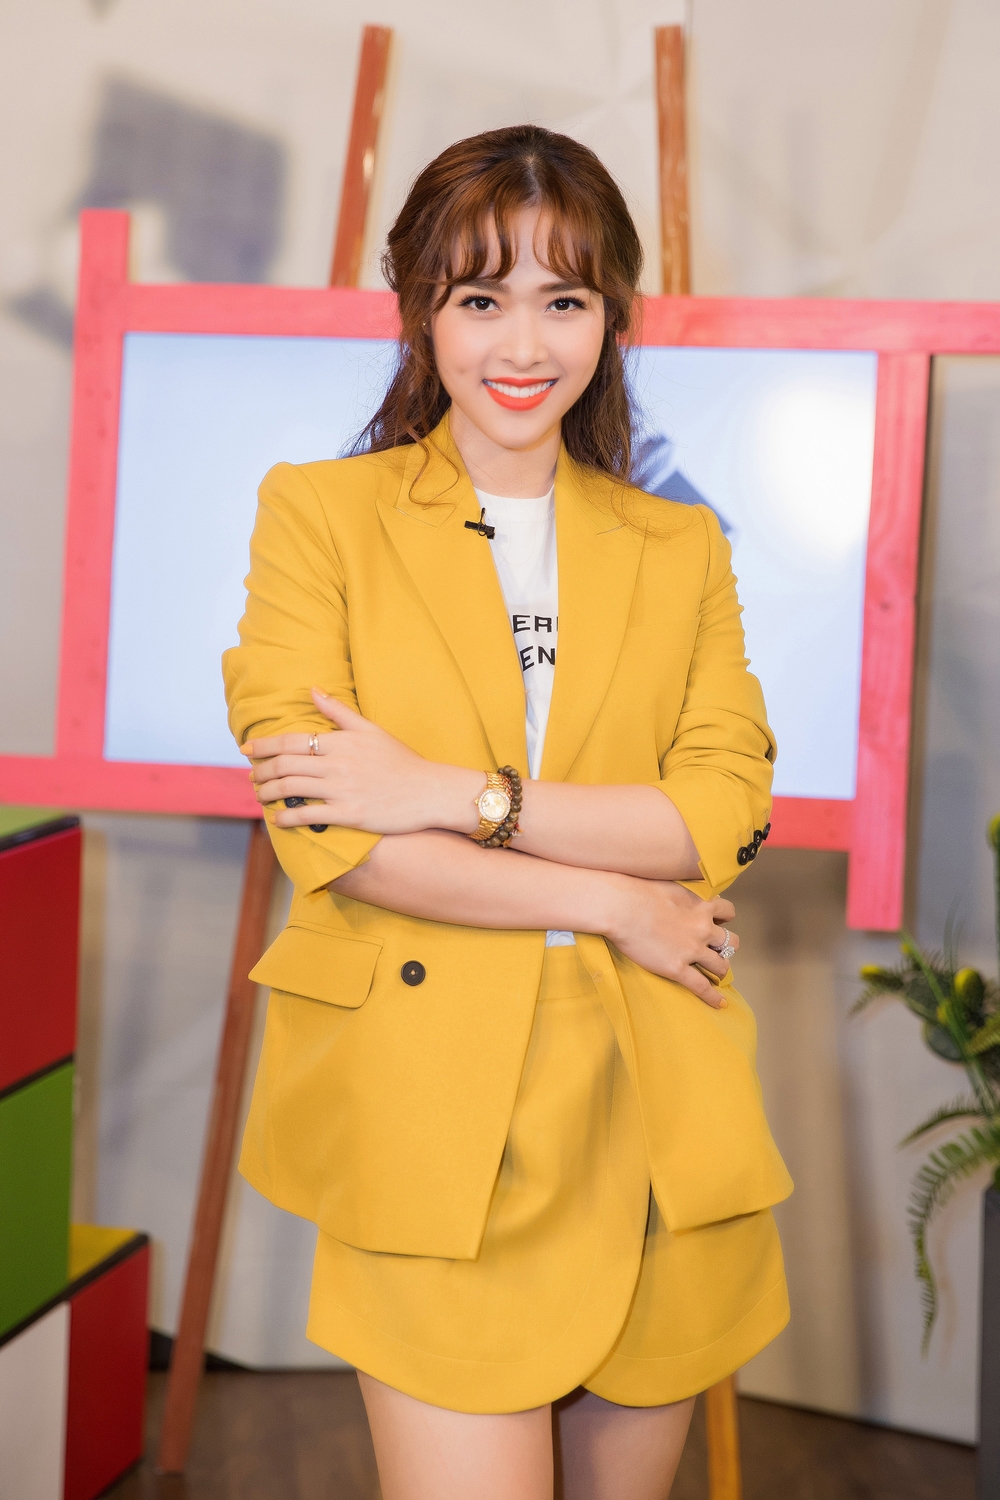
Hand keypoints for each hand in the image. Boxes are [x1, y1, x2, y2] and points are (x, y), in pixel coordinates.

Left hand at [242, 689, 482, 833]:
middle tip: (251, 777)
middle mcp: (337, 764)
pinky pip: (308, 816)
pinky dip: (286, 817)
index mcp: (341, 741)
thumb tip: (312, 690)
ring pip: (291, 789)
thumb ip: (339, 712)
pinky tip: (277, 819)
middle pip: (285, 765)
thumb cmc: (401, 761)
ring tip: (259, 796)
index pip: (291, 741)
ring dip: (267, 793)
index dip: (263, 745)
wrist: (429, 791)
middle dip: (260, 771)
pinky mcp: (349, 814)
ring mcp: (342, 789)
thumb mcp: (371, 730)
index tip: (246, 749)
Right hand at [603, 877, 737, 1008]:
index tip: (717, 922)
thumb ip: (687, 893)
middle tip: (715, 950)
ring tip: (717, 974)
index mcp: (702, 906)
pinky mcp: (677, 968)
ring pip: (721, 966)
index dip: (724, 918)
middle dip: (725, 947)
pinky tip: (720, 1003)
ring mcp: (692, 950)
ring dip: (721, 970)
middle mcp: (703, 929)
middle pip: (730, 942)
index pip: (728, 912)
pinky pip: (702, 987)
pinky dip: (714, 997)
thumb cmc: (639, 890)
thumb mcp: (673, 884)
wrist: (621, 907)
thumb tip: (686, 897)